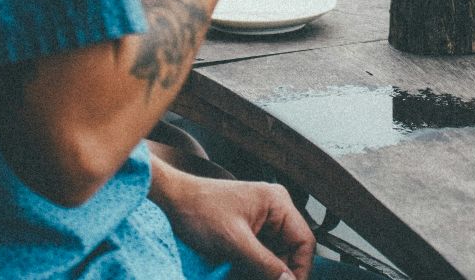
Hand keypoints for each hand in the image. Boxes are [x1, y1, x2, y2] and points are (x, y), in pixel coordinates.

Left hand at [152, 167, 314, 279]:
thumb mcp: (234, 242)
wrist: (170, 202)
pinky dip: (252, 269)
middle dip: (277, 274)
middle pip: (289, 252)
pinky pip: (259, 256)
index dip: (299, 269)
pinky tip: (239, 272)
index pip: (303, 242)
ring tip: (242, 274)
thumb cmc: (199, 210)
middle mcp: (273, 211)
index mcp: (278, 203)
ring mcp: (259, 222)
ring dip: (263, 273)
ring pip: (273, 257)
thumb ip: (265, 264)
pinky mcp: (246, 232)